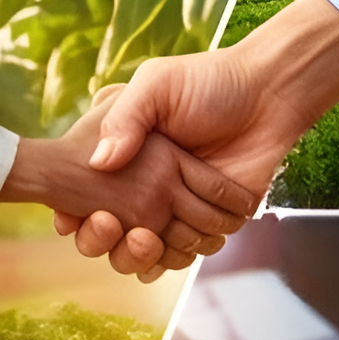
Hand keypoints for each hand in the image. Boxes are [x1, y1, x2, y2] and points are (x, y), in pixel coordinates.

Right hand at [81, 0, 338, 272]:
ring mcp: (174, 208)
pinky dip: (173, 258)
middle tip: (106, 224)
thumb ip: (125, 118)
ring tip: (143, 237)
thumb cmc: (211, 81)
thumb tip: (99, 163)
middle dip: (99, 239)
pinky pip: (181, 255)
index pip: (83, 194)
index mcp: (125, 156)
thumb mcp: (157, 84)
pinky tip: (168, 247)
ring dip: (137, 254)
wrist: (270, 96)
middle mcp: (144, 187)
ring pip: (142, 252)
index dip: (72, 212)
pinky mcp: (207, 223)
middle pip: (107, 233)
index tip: (68, 217)